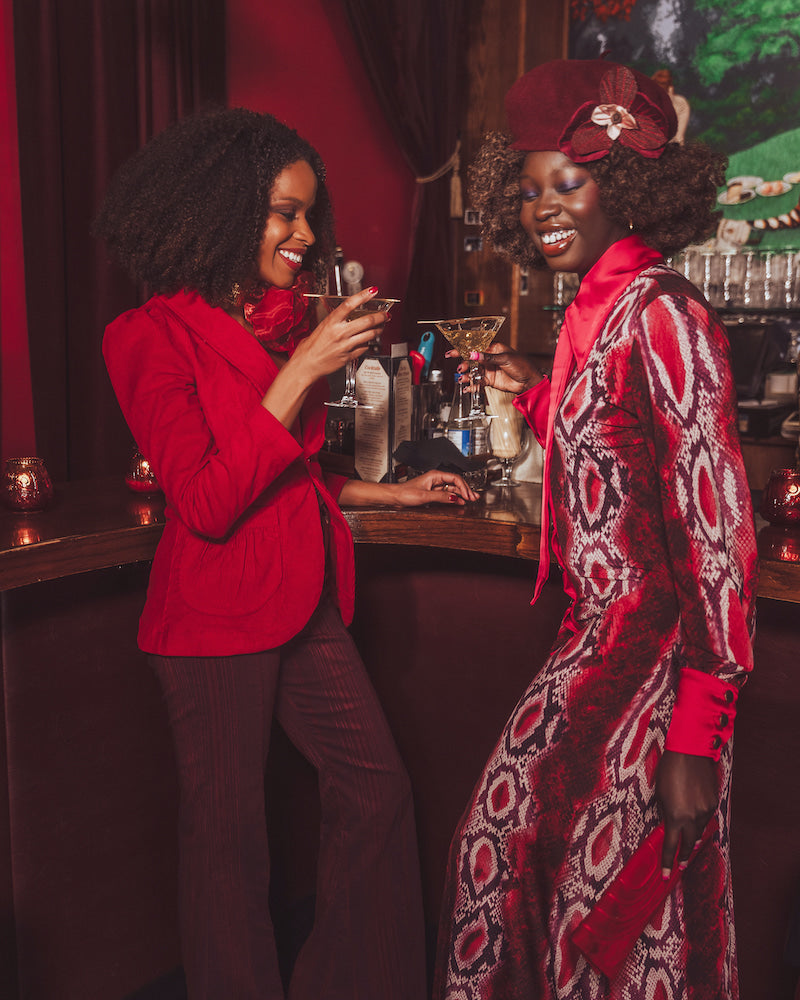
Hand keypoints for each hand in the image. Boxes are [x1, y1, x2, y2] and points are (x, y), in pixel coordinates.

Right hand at [293, 287, 388, 380]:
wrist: (306, 365)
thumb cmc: (311, 347)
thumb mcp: (321, 328)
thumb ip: (335, 321)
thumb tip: (348, 314)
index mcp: (331, 322)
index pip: (350, 304)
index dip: (363, 296)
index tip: (373, 291)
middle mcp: (340, 332)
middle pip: (367, 320)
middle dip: (380, 316)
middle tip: (385, 314)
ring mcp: (346, 345)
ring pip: (370, 334)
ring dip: (379, 330)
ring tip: (381, 327)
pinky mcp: (349, 356)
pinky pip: (364, 348)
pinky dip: (368, 343)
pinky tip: (367, 341)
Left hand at [390, 470, 478, 506]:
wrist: (395, 497)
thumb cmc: (405, 492)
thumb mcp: (425, 496)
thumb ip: (441, 497)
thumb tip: (454, 498)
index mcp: (435, 475)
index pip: (455, 478)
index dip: (464, 487)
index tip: (468, 495)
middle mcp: (436, 479)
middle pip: (456, 483)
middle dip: (465, 490)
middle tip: (474, 497)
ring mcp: (435, 486)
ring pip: (452, 489)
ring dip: (461, 494)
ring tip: (470, 499)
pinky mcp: (432, 493)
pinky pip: (446, 494)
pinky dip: (453, 498)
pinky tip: (459, 501)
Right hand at [446, 342, 542, 395]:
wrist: (529, 381)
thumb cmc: (522, 365)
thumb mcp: (505, 359)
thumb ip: (488, 358)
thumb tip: (473, 354)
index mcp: (493, 349)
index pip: (475, 347)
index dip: (463, 349)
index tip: (453, 352)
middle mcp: (489, 359)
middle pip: (472, 360)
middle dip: (464, 364)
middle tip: (460, 368)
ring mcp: (489, 370)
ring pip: (473, 372)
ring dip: (467, 375)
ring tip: (462, 378)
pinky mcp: (490, 380)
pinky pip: (478, 382)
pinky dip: (472, 385)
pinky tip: (467, 387)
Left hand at [655, 749, 717, 875]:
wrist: (690, 752)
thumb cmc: (669, 770)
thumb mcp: (659, 794)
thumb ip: (664, 812)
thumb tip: (668, 825)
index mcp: (675, 816)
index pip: (671, 846)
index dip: (668, 862)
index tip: (666, 876)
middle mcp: (692, 817)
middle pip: (688, 843)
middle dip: (683, 855)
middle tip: (680, 864)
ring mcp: (705, 810)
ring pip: (699, 830)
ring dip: (692, 836)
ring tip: (688, 844)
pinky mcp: (713, 802)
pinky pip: (706, 817)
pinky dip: (700, 821)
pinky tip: (695, 819)